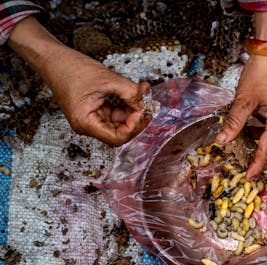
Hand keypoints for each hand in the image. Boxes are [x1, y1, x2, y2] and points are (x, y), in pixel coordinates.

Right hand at [7, 17, 150, 145]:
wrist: (53, 58)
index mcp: (85, 123)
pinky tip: (134, 93)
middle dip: (135, 119)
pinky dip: (126, 104)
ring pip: (119, 122)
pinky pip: (115, 113)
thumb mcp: (107, 79)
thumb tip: (144, 102)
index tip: (142, 112)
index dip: (133, 127)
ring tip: (141, 94)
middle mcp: (87, 125)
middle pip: (120, 132)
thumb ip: (129, 92)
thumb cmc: (71, 68)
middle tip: (147, 105)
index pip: (117, 138)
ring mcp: (91, 118)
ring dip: (132, 110)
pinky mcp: (95, 110)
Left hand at [217, 55, 266, 178]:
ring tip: (248, 146)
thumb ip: (234, 122)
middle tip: (251, 168)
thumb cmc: (261, 71)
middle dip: (266, 161)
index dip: (257, 165)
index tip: (248, 177)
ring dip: (265, 146)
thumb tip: (223, 140)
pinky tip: (253, 129)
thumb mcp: (244, 99)